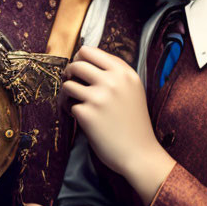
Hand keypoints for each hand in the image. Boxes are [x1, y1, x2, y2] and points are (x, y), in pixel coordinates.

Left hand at [62, 45, 174, 205]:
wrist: (140, 154)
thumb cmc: (133, 123)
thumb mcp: (132, 90)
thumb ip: (114, 74)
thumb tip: (84, 60)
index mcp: (125, 73)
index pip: (91, 51)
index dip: (79, 59)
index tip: (79, 70)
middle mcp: (113, 81)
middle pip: (76, 63)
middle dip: (69, 73)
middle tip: (71, 84)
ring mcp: (99, 97)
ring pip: (68, 83)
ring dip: (66, 94)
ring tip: (74, 103)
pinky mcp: (88, 113)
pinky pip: (68, 105)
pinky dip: (69, 111)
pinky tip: (79, 119)